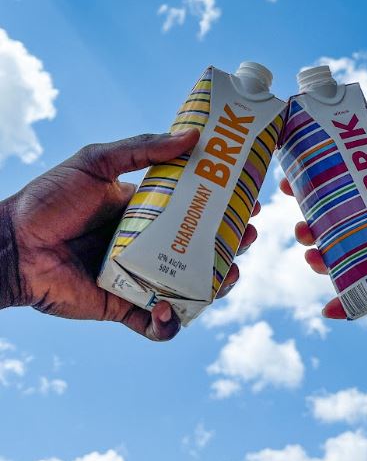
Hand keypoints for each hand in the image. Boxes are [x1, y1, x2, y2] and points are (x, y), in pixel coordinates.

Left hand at [0, 130, 257, 340]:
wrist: (11, 245)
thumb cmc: (48, 199)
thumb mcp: (96, 161)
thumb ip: (141, 148)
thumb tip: (192, 136)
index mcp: (147, 211)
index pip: (197, 209)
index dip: (225, 207)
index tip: (249, 199)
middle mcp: (149, 245)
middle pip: (202, 249)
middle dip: (232, 245)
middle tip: (248, 235)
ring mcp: (140, 277)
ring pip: (190, 287)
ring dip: (216, 285)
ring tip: (228, 274)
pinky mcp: (124, 308)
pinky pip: (158, 324)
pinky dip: (171, 323)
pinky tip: (171, 307)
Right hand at [280, 177, 366, 318]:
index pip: (341, 193)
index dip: (312, 187)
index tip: (288, 184)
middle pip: (329, 229)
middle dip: (308, 229)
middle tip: (303, 229)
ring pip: (337, 260)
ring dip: (320, 261)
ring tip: (314, 259)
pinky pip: (358, 294)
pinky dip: (343, 304)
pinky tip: (330, 309)